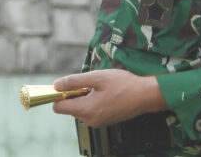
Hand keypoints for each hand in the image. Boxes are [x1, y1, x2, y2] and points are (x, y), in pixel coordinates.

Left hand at [51, 69, 166, 127]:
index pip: (58, 107)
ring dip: (83, 96)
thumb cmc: (123, 84)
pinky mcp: (103, 121)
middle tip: (89, 83)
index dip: (58, 94)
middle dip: (73, 94)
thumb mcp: (96, 77)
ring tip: (99, 87)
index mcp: (86, 110)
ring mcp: (97, 122)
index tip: (67, 84)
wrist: (145, 95)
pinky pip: (89, 111)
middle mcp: (89, 120)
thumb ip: (74, 81)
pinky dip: (91, 101)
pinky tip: (104, 93)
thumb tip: (56, 85)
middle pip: (69, 107)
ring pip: (79, 108)